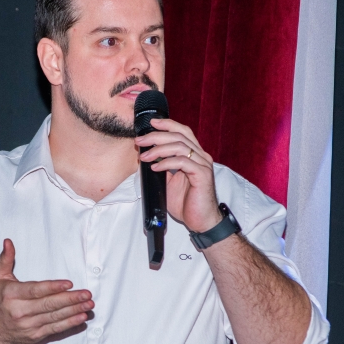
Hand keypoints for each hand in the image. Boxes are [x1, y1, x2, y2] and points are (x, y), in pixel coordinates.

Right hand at [0, 239, 93, 343]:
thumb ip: (5, 259)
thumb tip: (8, 242)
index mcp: (11, 295)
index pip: (35, 290)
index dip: (53, 287)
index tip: (69, 284)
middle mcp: (19, 311)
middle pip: (49, 305)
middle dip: (70, 299)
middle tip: (86, 294)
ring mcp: (28, 326)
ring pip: (55, 317)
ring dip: (74, 311)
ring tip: (89, 304)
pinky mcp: (35, 336)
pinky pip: (55, 329)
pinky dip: (70, 324)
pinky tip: (81, 317)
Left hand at [135, 118, 221, 232]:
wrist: (201, 221)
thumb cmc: (186, 202)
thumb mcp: (170, 181)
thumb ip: (162, 167)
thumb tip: (145, 156)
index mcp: (195, 155)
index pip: (183, 132)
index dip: (167, 124)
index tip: (151, 123)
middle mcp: (201, 156)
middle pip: (179, 136)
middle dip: (156, 136)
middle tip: (140, 140)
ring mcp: (203, 165)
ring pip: (180, 146)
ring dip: (158, 149)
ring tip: (144, 156)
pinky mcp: (202, 175)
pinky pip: (182, 162)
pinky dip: (166, 162)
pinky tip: (155, 167)